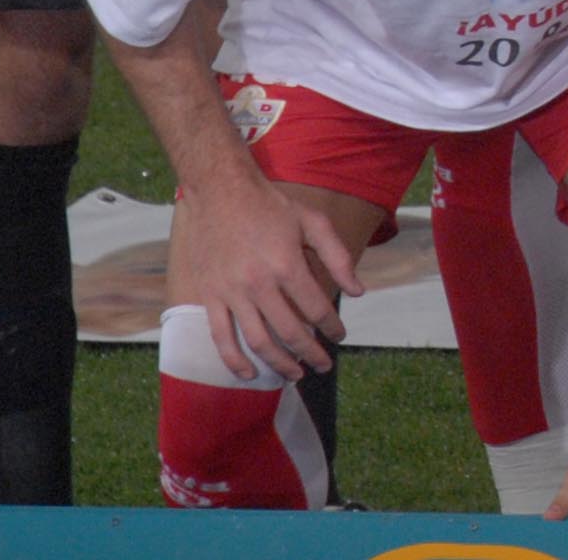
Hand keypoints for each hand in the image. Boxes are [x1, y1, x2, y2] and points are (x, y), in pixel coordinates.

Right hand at [187, 171, 363, 381]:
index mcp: (287, 264)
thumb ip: (337, 257)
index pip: (316, 308)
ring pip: (257, 342)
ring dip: (278, 364)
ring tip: (295, 375)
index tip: (341, 336)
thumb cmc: (271, 206)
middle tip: (323, 365)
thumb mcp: (313, 222)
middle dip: (311, 353)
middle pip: (289, 332)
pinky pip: (220, 337)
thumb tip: (358, 291)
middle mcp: (258, 284)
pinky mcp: (209, 297)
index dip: (332, 327)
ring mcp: (231, 293)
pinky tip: (248, 374)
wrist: (221, 193)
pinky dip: (233, 360)